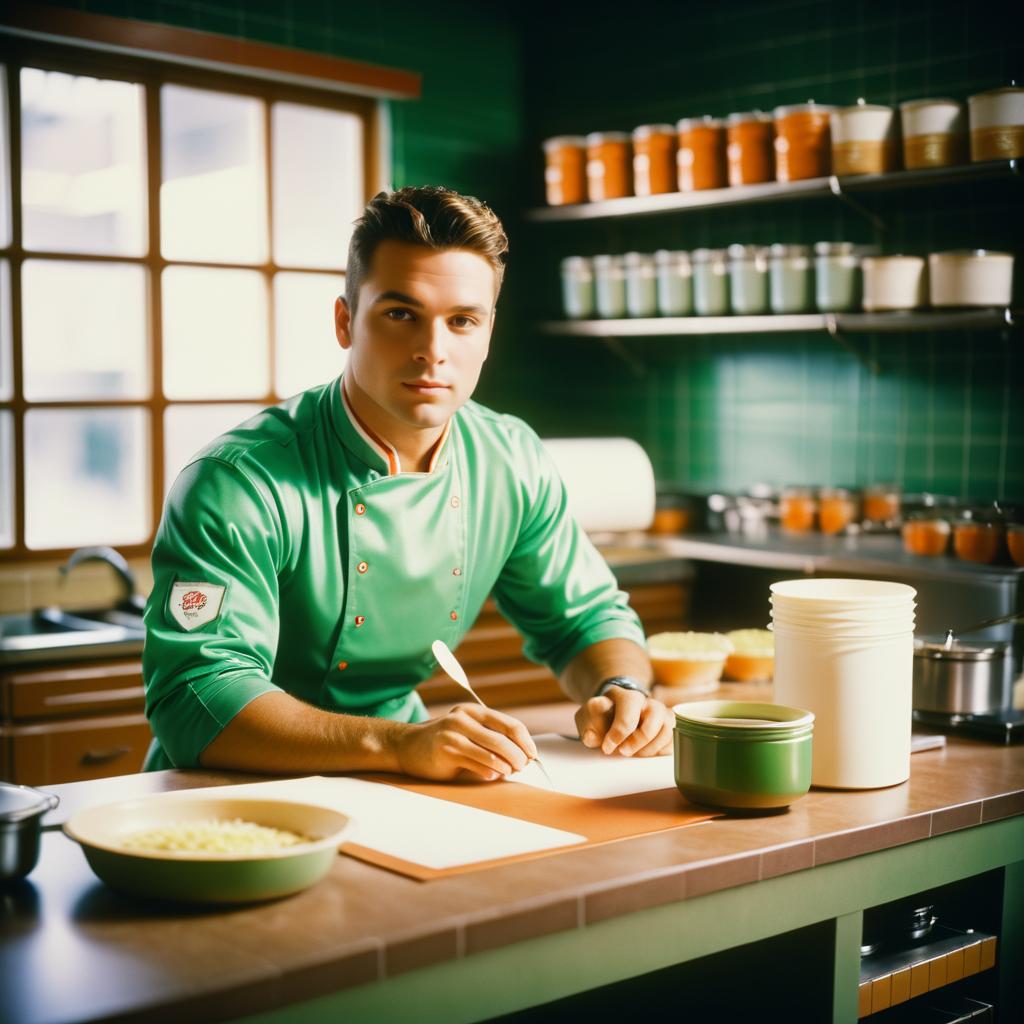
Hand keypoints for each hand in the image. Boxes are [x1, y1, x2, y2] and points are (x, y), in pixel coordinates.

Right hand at [393, 703, 538, 781]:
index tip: (533, 754)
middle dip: (518, 756)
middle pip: (503, 739)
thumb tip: (523, 754)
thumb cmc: (443, 741)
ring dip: (506, 766)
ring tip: (510, 772)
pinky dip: (489, 772)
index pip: (509, 724)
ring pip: (492, 753)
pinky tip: (492, 775)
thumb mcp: (467, 731)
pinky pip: (476, 764)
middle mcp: (464, 719)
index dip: (525, 741)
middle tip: (523, 766)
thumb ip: (490, 737)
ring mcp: (453, 735)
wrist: (407, 747)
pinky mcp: (445, 752)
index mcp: (474, 711)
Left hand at [575, 687, 673, 756]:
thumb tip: (592, 736)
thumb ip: (587, 726)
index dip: (618, 733)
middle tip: (623, 752)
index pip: (628, 711)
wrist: (614, 714)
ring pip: (667, 729)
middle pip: (655, 716)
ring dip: (650, 748)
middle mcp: (647, 702)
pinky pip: (673, 740)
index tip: (607, 748)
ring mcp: (661, 714)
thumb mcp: (588, 718)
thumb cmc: (601, 717)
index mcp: (625, 696)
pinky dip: (660, 751)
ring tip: (634, 755)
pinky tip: (645, 753)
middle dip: (638, 740)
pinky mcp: (669, 727)